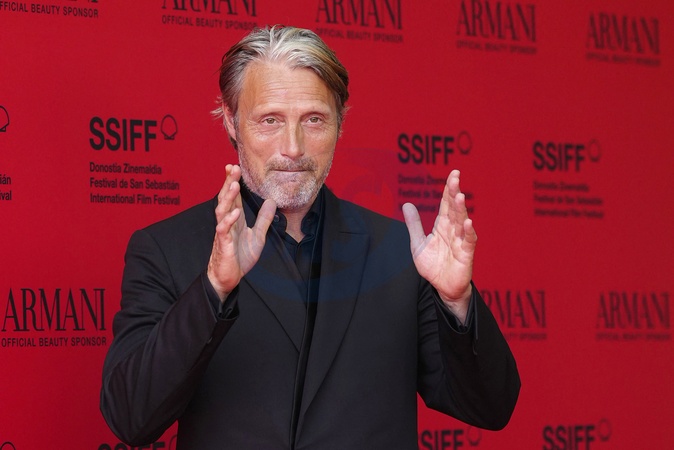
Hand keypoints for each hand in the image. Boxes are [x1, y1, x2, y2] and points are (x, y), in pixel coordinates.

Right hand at [207, 165, 275, 300]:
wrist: (228, 277)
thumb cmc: (239, 257)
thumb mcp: (257, 235)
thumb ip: (263, 219)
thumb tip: (272, 202)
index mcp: (234, 219)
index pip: (233, 197)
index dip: (233, 181)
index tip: (235, 166)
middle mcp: (227, 222)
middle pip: (226, 198)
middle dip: (228, 182)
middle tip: (232, 167)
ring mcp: (224, 233)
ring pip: (222, 211)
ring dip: (228, 198)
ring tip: (233, 184)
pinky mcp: (223, 245)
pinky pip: (224, 230)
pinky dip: (229, 220)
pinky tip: (235, 212)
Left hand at [402, 170, 476, 322]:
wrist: (442, 287)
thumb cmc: (433, 265)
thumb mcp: (418, 243)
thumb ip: (414, 224)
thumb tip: (407, 204)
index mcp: (442, 226)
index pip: (446, 204)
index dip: (449, 189)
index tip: (453, 173)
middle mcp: (453, 231)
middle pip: (454, 209)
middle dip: (454, 193)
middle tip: (455, 178)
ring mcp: (460, 242)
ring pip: (462, 222)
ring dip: (461, 210)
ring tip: (459, 196)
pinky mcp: (466, 255)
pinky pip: (468, 242)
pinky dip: (468, 232)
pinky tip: (467, 223)